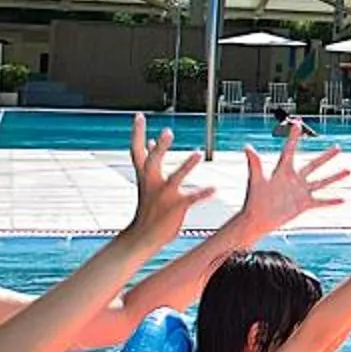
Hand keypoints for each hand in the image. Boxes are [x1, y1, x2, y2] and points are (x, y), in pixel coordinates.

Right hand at [121, 113, 211, 244]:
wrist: (143, 236)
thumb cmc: (147, 206)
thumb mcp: (145, 181)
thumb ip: (148, 161)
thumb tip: (148, 141)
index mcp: (144, 175)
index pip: (136, 150)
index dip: (136, 133)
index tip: (139, 116)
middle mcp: (152, 183)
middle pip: (153, 162)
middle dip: (160, 148)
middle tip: (168, 132)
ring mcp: (164, 195)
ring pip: (175, 178)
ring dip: (186, 166)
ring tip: (198, 154)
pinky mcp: (176, 207)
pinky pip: (191, 198)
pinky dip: (202, 193)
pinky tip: (214, 189)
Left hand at [228, 119, 348, 238]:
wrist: (257, 219)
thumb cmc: (254, 199)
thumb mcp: (256, 179)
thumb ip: (255, 163)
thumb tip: (247, 147)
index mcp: (283, 170)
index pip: (290, 150)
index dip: (293, 137)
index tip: (298, 123)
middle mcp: (295, 179)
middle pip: (314, 165)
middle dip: (327, 157)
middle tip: (338, 147)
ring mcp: (301, 192)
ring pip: (322, 182)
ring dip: (335, 177)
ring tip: (348, 170)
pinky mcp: (304, 204)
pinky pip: (321, 202)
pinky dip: (332, 202)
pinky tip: (343, 199)